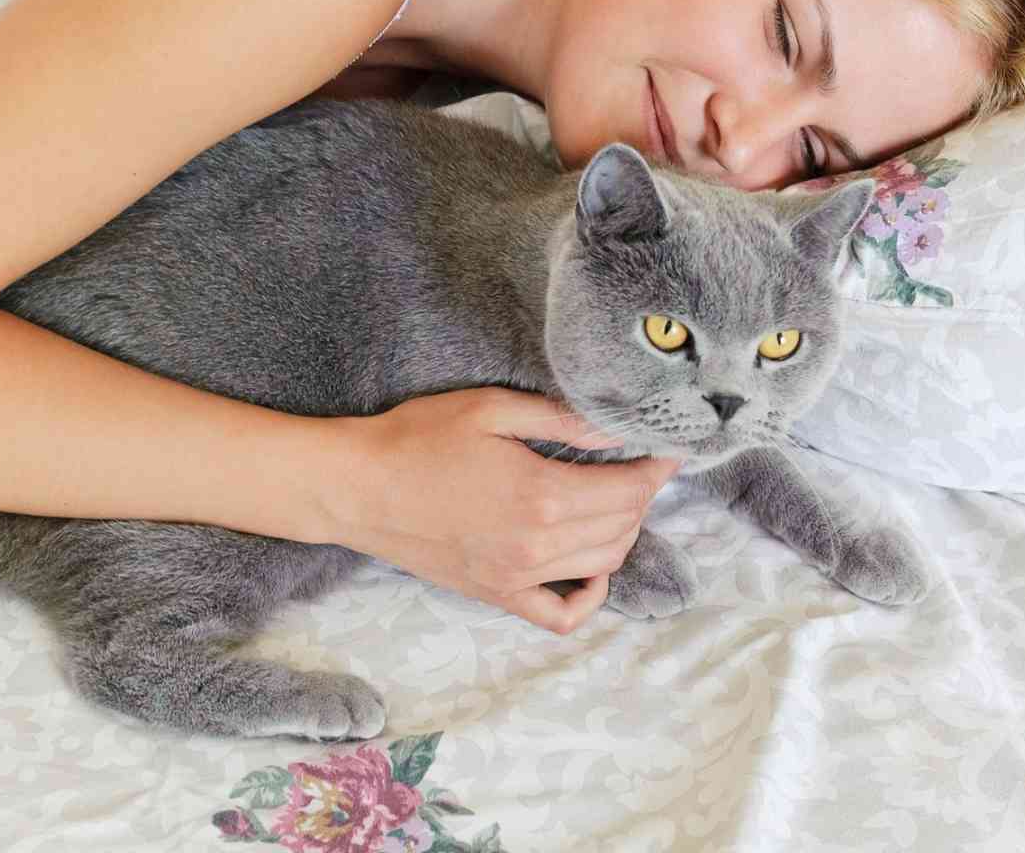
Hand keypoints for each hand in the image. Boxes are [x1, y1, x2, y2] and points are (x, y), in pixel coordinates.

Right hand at [330, 387, 682, 634]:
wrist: (357, 487)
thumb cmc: (418, 438)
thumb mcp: (492, 409)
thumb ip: (561, 420)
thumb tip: (616, 431)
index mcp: (542, 494)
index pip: (628, 490)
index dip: (656, 468)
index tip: (668, 449)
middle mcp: (537, 544)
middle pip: (622, 527)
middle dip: (641, 495)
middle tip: (638, 467)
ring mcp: (517, 576)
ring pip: (601, 565)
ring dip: (622, 534)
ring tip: (616, 502)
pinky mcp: (496, 593)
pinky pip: (559, 615)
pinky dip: (588, 598)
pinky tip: (590, 569)